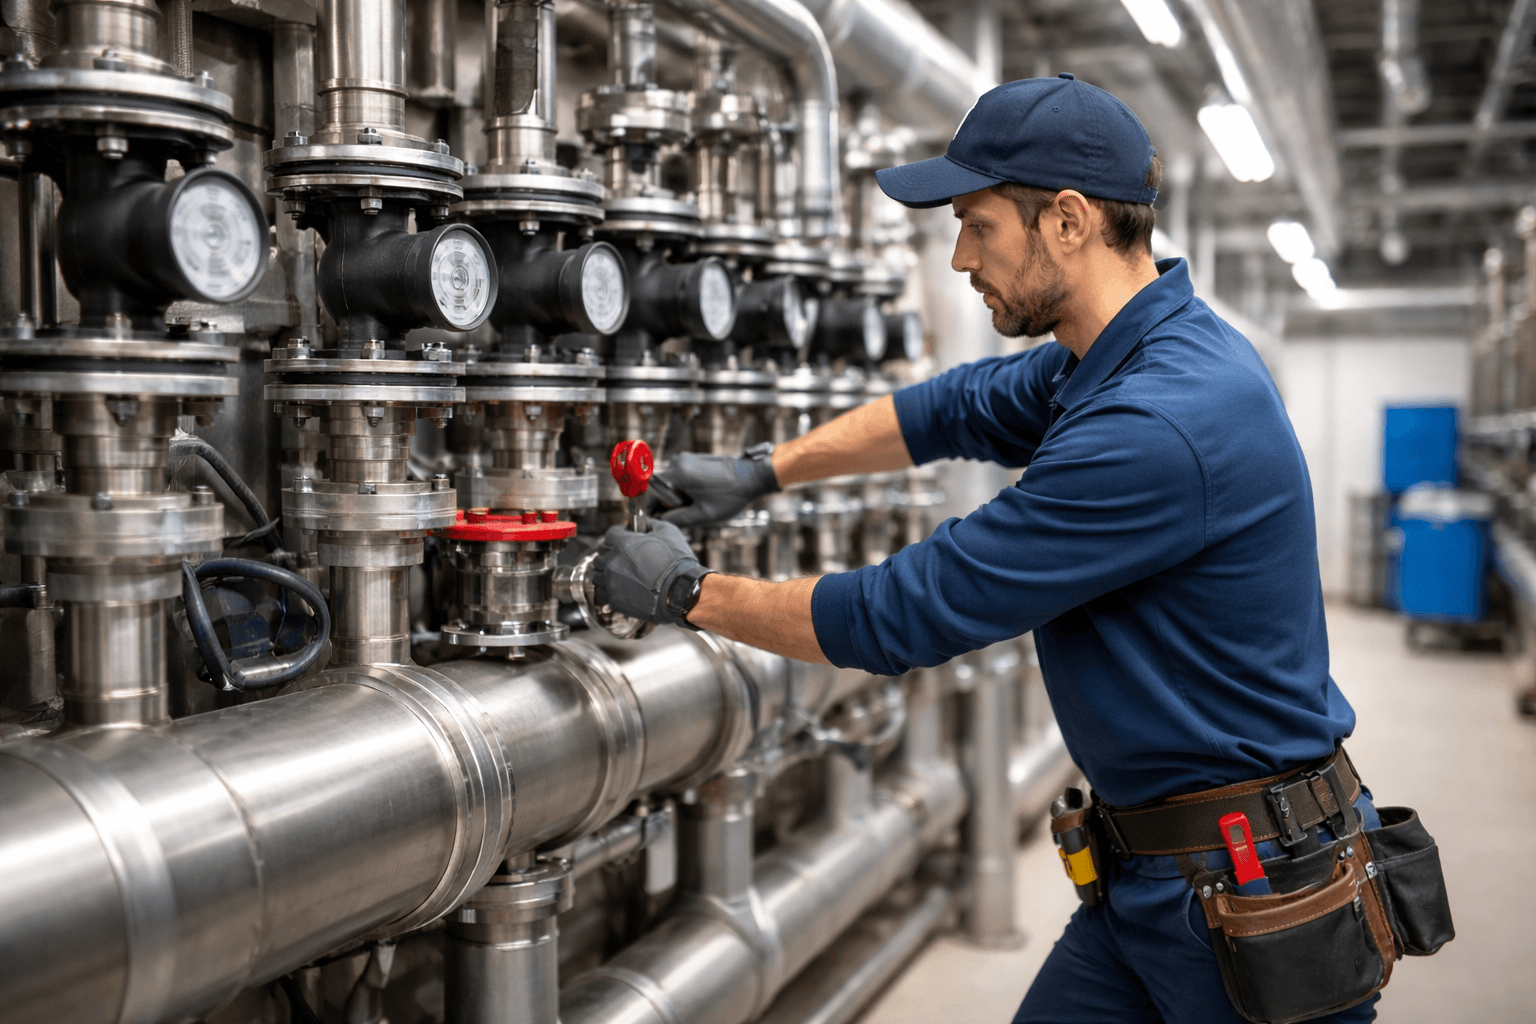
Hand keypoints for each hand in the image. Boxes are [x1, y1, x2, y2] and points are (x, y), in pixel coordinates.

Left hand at [591, 520, 712, 628]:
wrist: (681, 592)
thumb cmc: (676, 564)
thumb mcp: (668, 532)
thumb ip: (652, 524)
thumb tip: (646, 523)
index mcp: (623, 543)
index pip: (610, 534)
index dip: (619, 535)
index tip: (625, 538)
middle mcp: (613, 562)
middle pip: (601, 553)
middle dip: (611, 553)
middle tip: (624, 557)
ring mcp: (612, 581)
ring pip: (597, 573)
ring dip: (606, 572)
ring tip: (619, 573)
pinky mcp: (614, 599)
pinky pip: (601, 593)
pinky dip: (606, 590)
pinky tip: (617, 588)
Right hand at [652, 445, 778, 527]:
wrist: (752, 477)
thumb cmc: (731, 495)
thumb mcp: (703, 514)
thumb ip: (677, 520)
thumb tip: (660, 522)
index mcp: (678, 473)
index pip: (650, 492)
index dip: (650, 508)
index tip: (654, 520)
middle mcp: (678, 461)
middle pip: (660, 487)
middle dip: (665, 504)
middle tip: (679, 517)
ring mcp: (686, 458)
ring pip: (670, 484)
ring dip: (676, 498)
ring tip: (694, 507)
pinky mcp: (693, 459)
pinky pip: (680, 477)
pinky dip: (684, 490)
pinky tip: (699, 498)